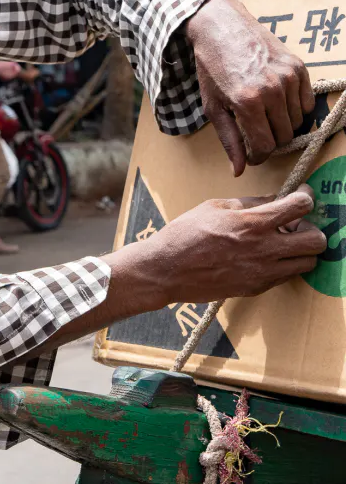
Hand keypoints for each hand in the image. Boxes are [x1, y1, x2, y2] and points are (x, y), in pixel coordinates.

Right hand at [23, 188, 325, 354]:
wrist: (166, 270)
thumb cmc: (184, 234)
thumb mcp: (215, 206)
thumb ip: (250, 203)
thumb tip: (275, 200)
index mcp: (252, 222)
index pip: (300, 207)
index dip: (306, 197)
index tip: (301, 196)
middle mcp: (264, 249)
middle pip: (317, 241)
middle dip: (312, 229)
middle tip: (295, 224)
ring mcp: (262, 272)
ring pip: (308, 263)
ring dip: (301, 250)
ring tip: (282, 243)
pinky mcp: (256, 288)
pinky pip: (286, 276)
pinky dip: (284, 265)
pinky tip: (264, 256)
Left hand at [185, 0, 314, 175]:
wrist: (221, 28)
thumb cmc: (212, 69)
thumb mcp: (213, 107)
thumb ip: (229, 140)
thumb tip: (238, 171)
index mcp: (247, 102)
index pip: (265, 147)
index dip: (258, 157)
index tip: (252, 155)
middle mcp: (271, 90)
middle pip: (283, 137)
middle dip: (269, 142)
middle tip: (256, 134)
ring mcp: (288, 77)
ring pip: (297, 122)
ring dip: (282, 126)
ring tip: (264, 117)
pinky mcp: (298, 66)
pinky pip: (307, 103)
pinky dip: (296, 109)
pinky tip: (278, 104)